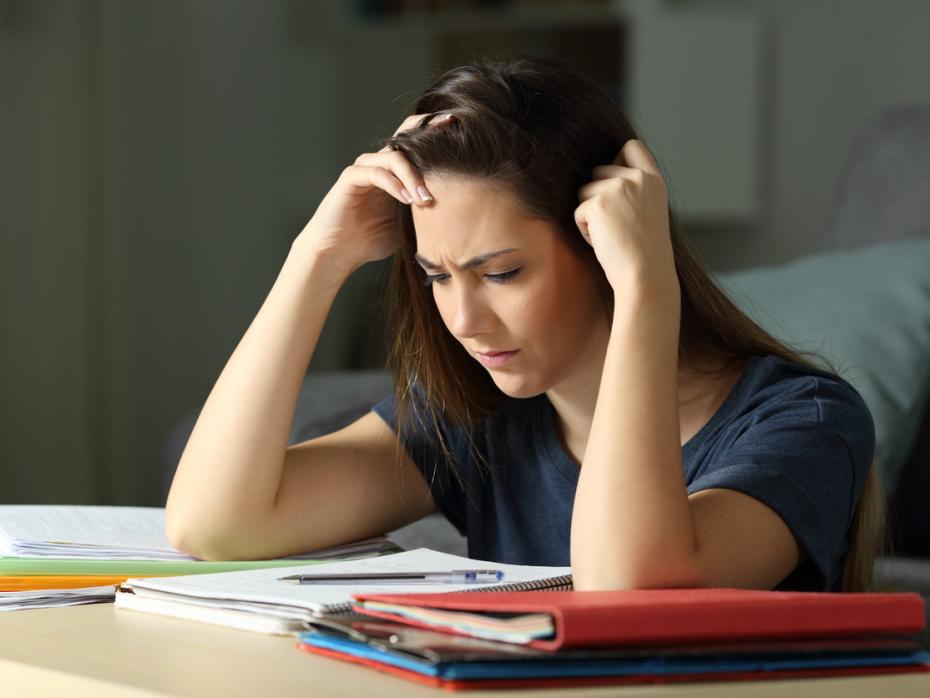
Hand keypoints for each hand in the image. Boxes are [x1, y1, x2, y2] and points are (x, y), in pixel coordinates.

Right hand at [296, 113, 454, 274]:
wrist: (339, 253)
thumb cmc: (372, 239)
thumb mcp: (409, 225)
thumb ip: (427, 212)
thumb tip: (462, 211)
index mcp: (397, 172)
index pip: (418, 144)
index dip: (436, 134)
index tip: (463, 133)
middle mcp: (381, 164)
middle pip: (405, 137)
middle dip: (428, 133)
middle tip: (451, 134)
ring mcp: (365, 168)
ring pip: (393, 158)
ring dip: (413, 177)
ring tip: (425, 200)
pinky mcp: (351, 178)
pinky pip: (375, 173)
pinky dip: (393, 184)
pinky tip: (406, 200)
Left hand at [573, 140, 675, 294]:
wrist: (645, 275)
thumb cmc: (645, 254)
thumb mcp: (649, 212)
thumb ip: (634, 191)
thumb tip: (601, 177)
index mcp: (654, 181)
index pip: (632, 147)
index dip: (617, 158)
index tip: (614, 181)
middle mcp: (637, 179)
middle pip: (598, 171)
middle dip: (597, 196)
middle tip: (615, 225)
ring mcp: (617, 188)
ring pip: (584, 192)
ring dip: (589, 215)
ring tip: (611, 236)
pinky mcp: (597, 203)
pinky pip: (577, 212)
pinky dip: (584, 230)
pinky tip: (603, 242)